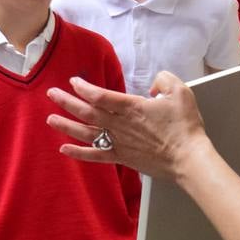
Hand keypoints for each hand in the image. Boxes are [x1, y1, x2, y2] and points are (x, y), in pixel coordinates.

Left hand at [46, 73, 210, 182]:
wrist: (189, 159)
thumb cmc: (185, 127)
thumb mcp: (181, 92)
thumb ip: (164, 80)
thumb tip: (152, 87)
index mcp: (132, 107)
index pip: (100, 96)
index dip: (84, 88)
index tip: (74, 81)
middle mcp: (120, 125)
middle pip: (87, 112)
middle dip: (66, 102)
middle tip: (51, 93)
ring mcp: (119, 142)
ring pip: (87, 132)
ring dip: (66, 125)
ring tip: (50, 119)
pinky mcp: (122, 157)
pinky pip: (96, 155)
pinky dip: (79, 153)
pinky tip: (64, 149)